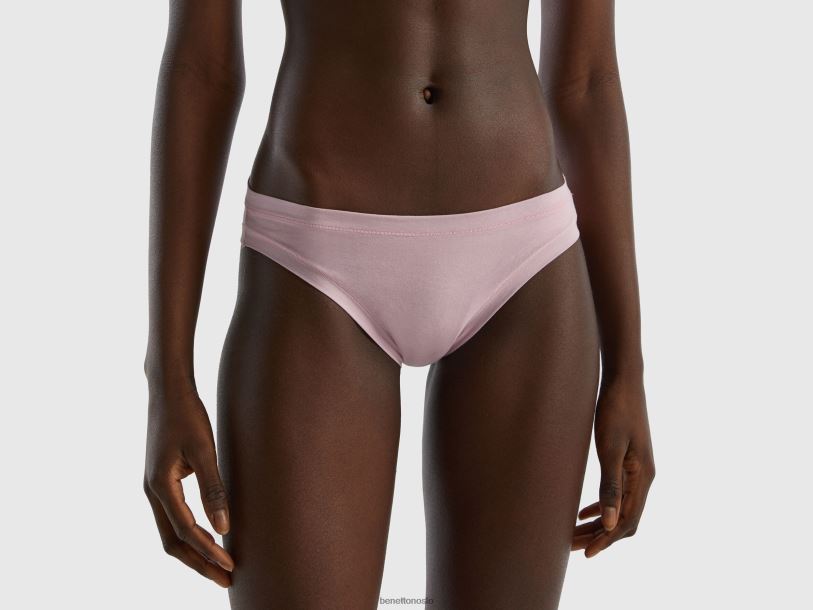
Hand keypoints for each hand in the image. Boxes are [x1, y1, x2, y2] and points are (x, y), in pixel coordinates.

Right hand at [143, 383, 233, 586]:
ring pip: (169, 533)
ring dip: (193, 553)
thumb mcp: (205, 449)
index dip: (209, 552)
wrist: (167, 391)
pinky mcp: (160, 482)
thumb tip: (224, 527)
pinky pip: (171, 519)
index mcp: (160, 486)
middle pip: (172, 543)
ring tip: (219, 567)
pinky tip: (208, 538)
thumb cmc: (188, 415)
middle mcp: (152, 492)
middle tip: (226, 580)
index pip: (186, 531)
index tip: (231, 567)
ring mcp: (153, 488)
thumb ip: (213, 488)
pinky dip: (188, 536)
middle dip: (199, 563)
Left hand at [572, 374, 655, 556]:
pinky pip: (618, 494)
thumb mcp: (609, 448)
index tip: (586, 553)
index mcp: (643, 477)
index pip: (627, 521)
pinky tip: (582, 512)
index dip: (607, 540)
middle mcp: (645, 477)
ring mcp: (638, 470)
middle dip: (599, 536)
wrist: (623, 381)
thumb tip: (608, 522)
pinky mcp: (629, 461)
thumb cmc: (615, 410)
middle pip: (624, 519)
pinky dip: (601, 507)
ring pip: (620, 508)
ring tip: (574, 535)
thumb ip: (610, 485)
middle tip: (572, 548)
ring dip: (598, 524)